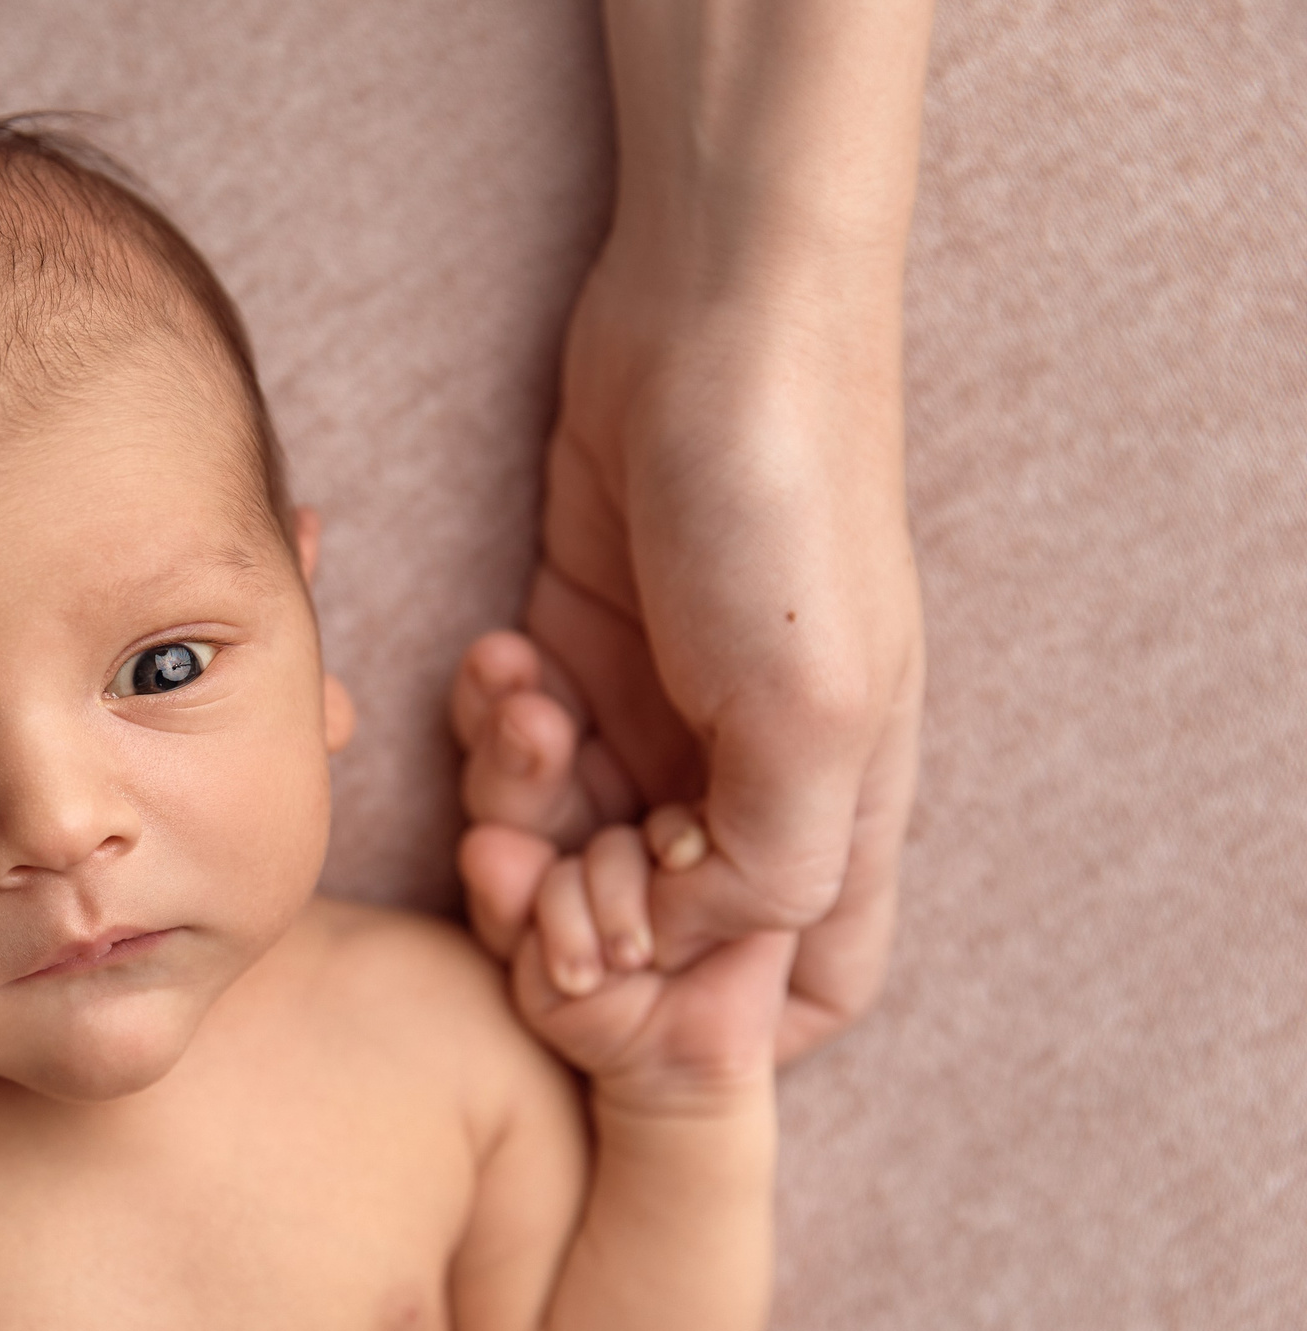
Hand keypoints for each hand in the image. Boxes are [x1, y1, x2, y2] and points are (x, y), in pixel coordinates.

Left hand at [452, 254, 924, 1063]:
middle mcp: (750, 785)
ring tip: (521, 708)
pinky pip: (514, 752)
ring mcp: (659, 720)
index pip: (787, 998)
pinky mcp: (578, 655)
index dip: (690, 1017)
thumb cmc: (784, 503)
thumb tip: (677, 959)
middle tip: (511, 853)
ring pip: (561, 846)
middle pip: (644, 936)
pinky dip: (491, 728)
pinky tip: (501, 655)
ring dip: (517, 804)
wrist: (714, 313)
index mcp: (839, 817)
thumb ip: (770, 869)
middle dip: (561, 912)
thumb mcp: (811, 711)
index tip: (602, 952)